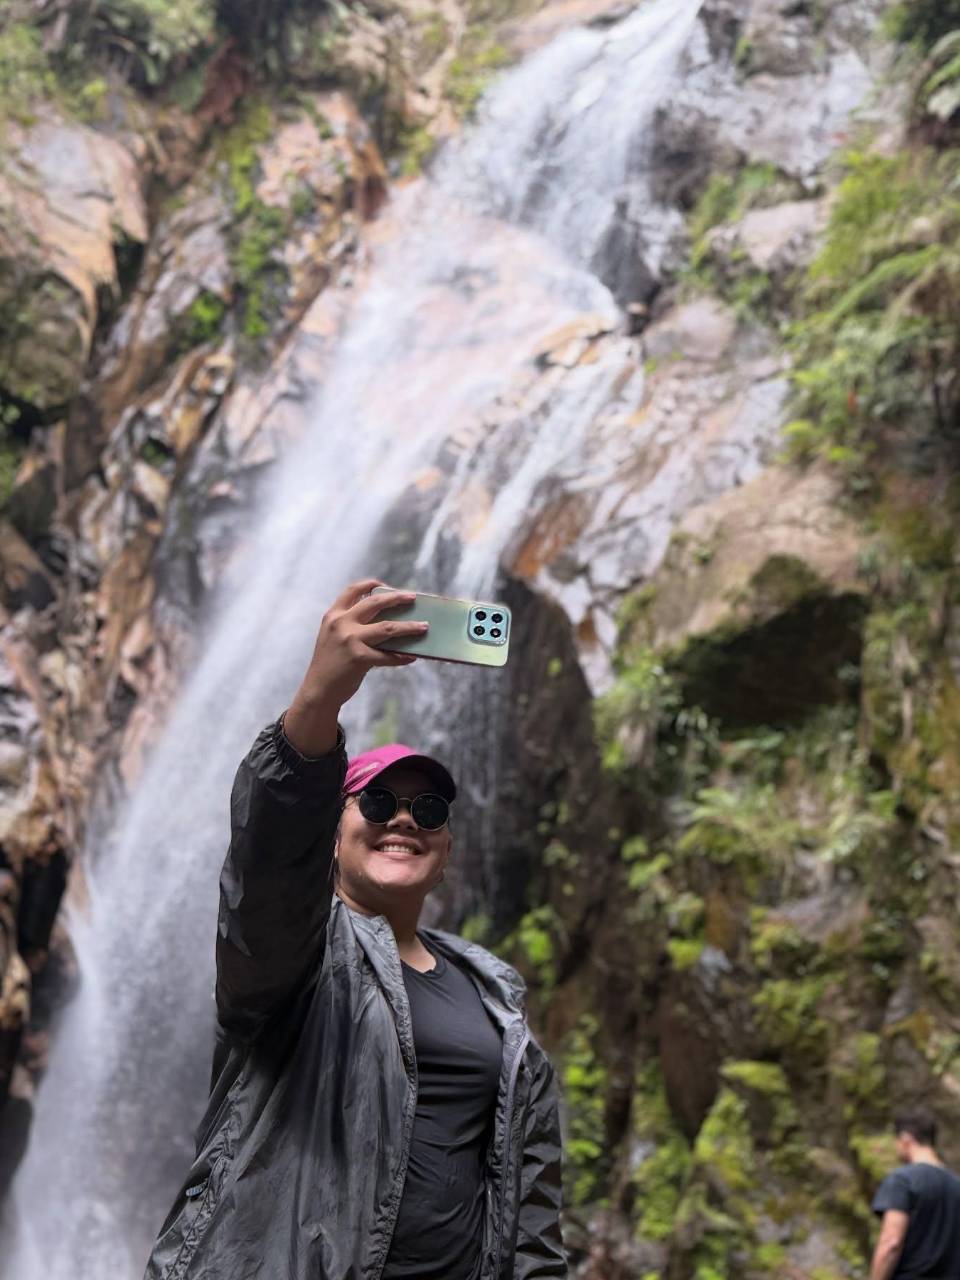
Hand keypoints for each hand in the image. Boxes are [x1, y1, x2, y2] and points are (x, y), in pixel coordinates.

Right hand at [284, 580, 426, 754]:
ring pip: (387, 628)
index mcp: (333, 615)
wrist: (318, 690)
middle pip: (374, 603)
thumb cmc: (329, 664)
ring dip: (409, 627)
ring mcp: (350, 640)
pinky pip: (388, 656)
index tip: (385, 585)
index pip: (352, 590)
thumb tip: (384, 619)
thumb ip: (349, 624)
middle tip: (413, 597)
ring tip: (424, 627)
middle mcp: (341, 623)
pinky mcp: (359, 658)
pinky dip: (402, 657)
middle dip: (397, 598)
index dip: (370, 584)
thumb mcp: (332, 637)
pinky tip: (412, 657)